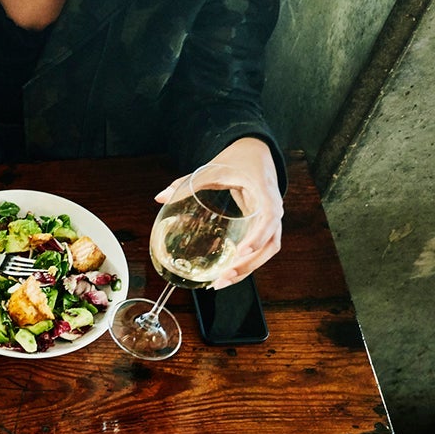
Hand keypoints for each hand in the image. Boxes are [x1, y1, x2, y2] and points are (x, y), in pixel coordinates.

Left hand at [156, 137, 282, 285]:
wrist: (256, 152)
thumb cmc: (237, 159)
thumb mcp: (213, 168)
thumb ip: (188, 182)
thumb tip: (160, 197)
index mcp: (265, 191)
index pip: (270, 217)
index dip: (258, 236)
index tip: (241, 251)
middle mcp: (273, 208)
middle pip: (271, 243)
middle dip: (250, 263)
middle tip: (224, 275)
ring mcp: (272, 219)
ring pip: (268, 250)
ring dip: (248, 268)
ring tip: (222, 281)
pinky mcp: (265, 225)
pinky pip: (262, 248)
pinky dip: (247, 263)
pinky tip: (226, 273)